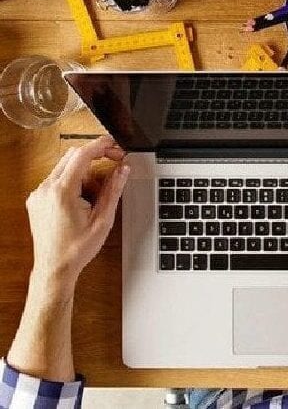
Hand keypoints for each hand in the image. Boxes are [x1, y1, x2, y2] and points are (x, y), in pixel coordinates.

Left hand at [26, 137, 129, 286]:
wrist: (55, 268)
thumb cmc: (76, 248)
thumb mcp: (103, 219)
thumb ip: (114, 190)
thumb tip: (123, 169)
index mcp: (61, 192)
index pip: (82, 155)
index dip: (102, 146)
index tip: (115, 145)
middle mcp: (45, 190)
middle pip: (72, 156)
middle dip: (96, 155)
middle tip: (115, 161)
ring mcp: (38, 194)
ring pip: (65, 167)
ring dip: (85, 171)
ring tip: (96, 193)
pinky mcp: (37, 199)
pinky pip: (57, 178)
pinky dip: (74, 181)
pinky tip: (83, 198)